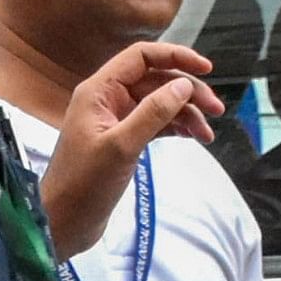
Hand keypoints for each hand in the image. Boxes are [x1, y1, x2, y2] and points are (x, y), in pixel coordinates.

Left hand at [39, 41, 217, 256]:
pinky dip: (175, 128)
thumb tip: (183, 85)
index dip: (175, 57)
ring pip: (158, 104)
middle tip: (218, 110)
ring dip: (185, 113)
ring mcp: (115, 120)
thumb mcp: (121, 147)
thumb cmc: (84, 184)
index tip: (207, 70)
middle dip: (187, 91)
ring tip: (208, 133)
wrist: (62, 223)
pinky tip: (194, 137)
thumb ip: (152, 113)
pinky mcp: (122, 142)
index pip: (141, 57)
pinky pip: (154, 124)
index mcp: (99, 91)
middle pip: (155, 81)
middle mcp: (107, 99)